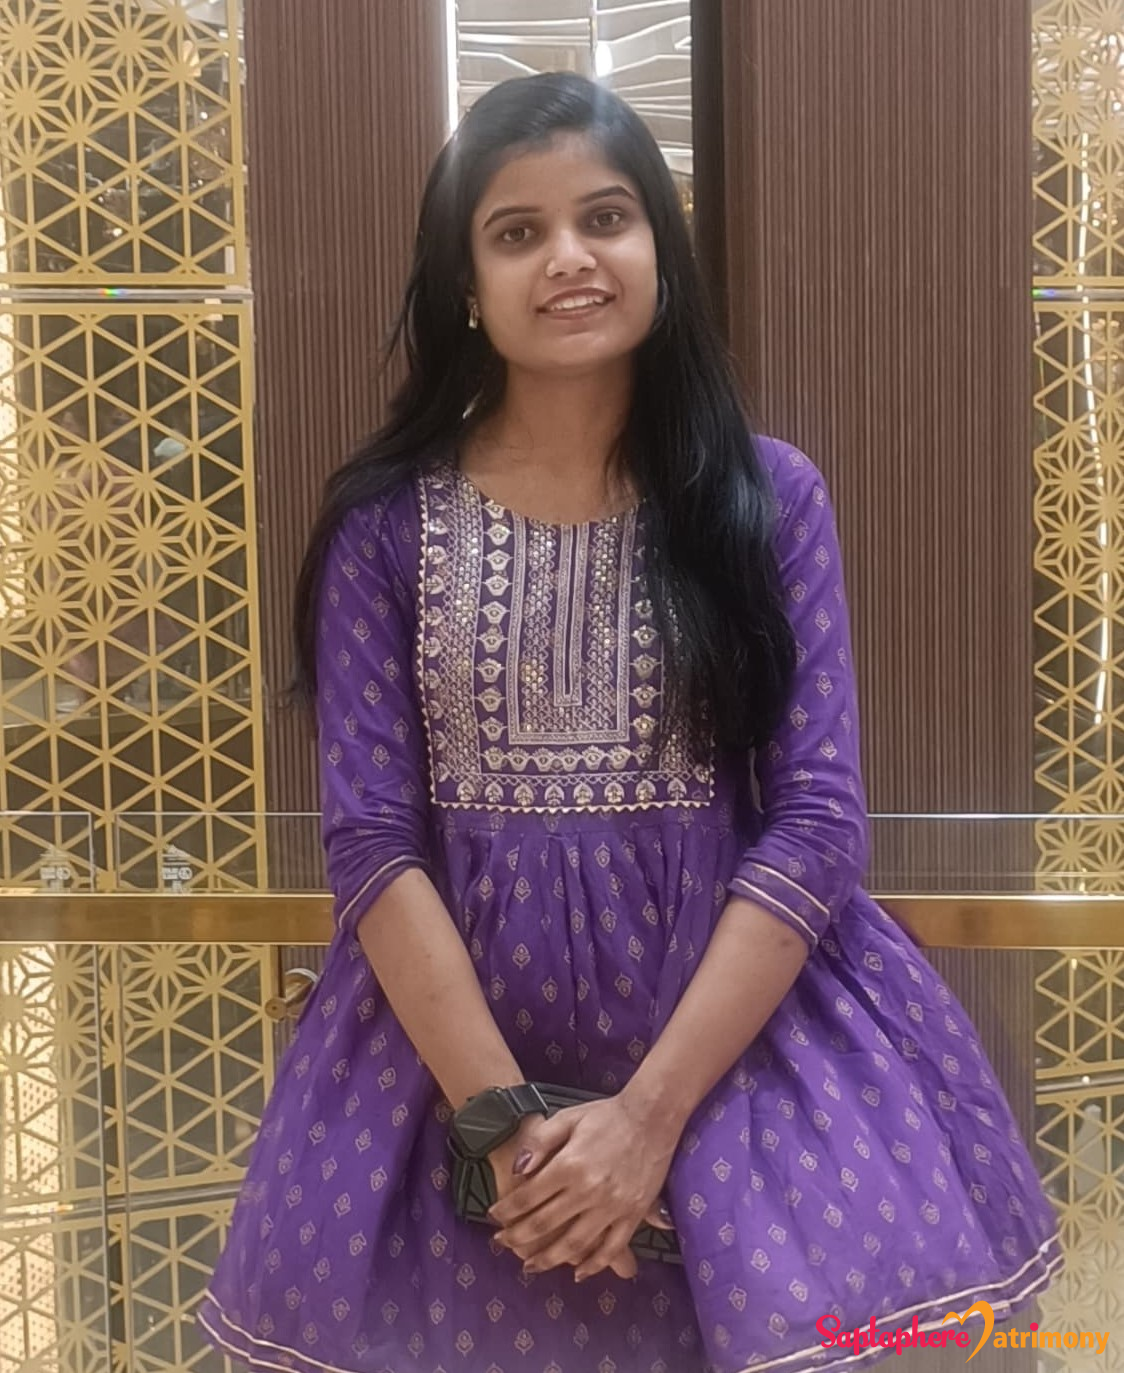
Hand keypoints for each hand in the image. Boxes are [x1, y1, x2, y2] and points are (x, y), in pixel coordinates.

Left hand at [486, 1095, 679, 1281]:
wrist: (651, 1116)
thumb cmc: (606, 1115)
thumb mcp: (567, 1117)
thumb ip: (539, 1142)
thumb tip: (517, 1170)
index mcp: (570, 1164)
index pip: (528, 1197)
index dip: (506, 1210)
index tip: (493, 1218)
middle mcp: (589, 1190)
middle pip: (544, 1224)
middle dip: (517, 1237)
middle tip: (501, 1243)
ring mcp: (612, 1206)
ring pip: (574, 1244)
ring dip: (548, 1259)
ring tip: (530, 1265)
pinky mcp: (633, 1214)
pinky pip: (611, 1248)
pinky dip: (593, 1265)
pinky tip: (577, 1272)